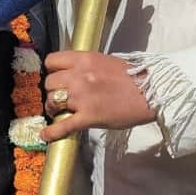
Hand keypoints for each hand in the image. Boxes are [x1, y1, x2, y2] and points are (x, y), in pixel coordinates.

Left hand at [40, 51, 155, 141]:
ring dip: (52, 107)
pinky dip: (52, 132)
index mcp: (83, 59)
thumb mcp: (103, 61)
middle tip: (60, 97)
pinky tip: (45, 135)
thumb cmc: (131, 77)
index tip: (56, 77)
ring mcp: (82, 97)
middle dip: (52, 90)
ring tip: (58, 111)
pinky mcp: (88, 117)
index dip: (51, 70)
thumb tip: (71, 73)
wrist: (150, 92)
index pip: (51, 61)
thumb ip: (84, 66)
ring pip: (52, 101)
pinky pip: (63, 126)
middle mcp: (78, 76)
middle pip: (49, 83)